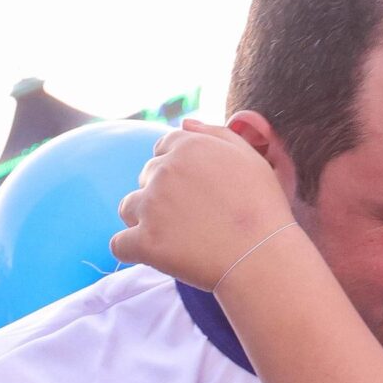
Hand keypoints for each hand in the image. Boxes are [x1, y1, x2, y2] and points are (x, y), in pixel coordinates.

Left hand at [110, 119, 297, 291]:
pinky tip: (155, 257)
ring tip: (176, 239)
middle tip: (192, 220)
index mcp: (188, 147)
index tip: (194, 194)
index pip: (162, 149)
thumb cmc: (263, 209)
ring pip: (128, 208)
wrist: (263, 258)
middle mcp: (164, 170)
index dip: (176, 172)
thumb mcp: (250, 158)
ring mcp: (151, 205)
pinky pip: (119, 244)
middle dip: (161, 196)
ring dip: (144, 221)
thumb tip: (184, 124)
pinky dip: (132, 251)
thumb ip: (215, 134)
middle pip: (145, 178)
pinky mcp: (144, 241)